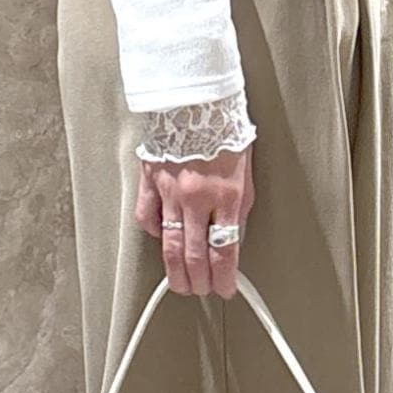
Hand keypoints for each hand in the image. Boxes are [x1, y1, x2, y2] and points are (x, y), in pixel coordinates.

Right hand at [135, 144, 254, 298]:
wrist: (197, 101)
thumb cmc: (225, 134)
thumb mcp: (246, 175)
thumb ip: (238, 209)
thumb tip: (231, 239)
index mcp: (227, 196)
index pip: (224, 252)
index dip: (224, 279)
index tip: (226, 289)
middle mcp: (197, 198)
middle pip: (194, 256)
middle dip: (200, 282)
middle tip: (202, 291)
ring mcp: (170, 191)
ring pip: (168, 246)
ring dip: (176, 272)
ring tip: (181, 284)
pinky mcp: (149, 181)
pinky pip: (146, 218)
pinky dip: (153, 233)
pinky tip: (160, 239)